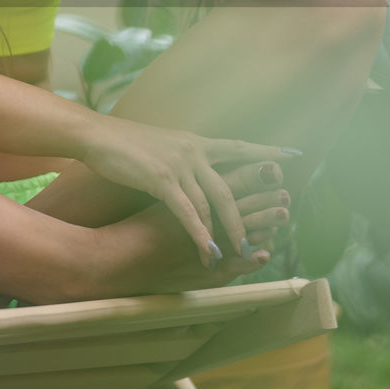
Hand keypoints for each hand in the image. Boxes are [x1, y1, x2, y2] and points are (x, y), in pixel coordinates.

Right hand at [80, 116, 295, 268]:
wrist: (98, 135)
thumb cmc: (125, 143)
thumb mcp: (163, 144)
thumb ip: (184, 156)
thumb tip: (195, 163)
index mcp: (195, 142)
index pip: (237, 147)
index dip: (264, 152)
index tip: (291, 155)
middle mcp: (193, 151)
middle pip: (229, 186)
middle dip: (247, 214)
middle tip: (267, 233)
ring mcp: (179, 165)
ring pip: (211, 203)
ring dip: (224, 231)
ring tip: (237, 253)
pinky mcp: (162, 180)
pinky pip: (187, 212)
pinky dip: (199, 233)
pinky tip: (208, 250)